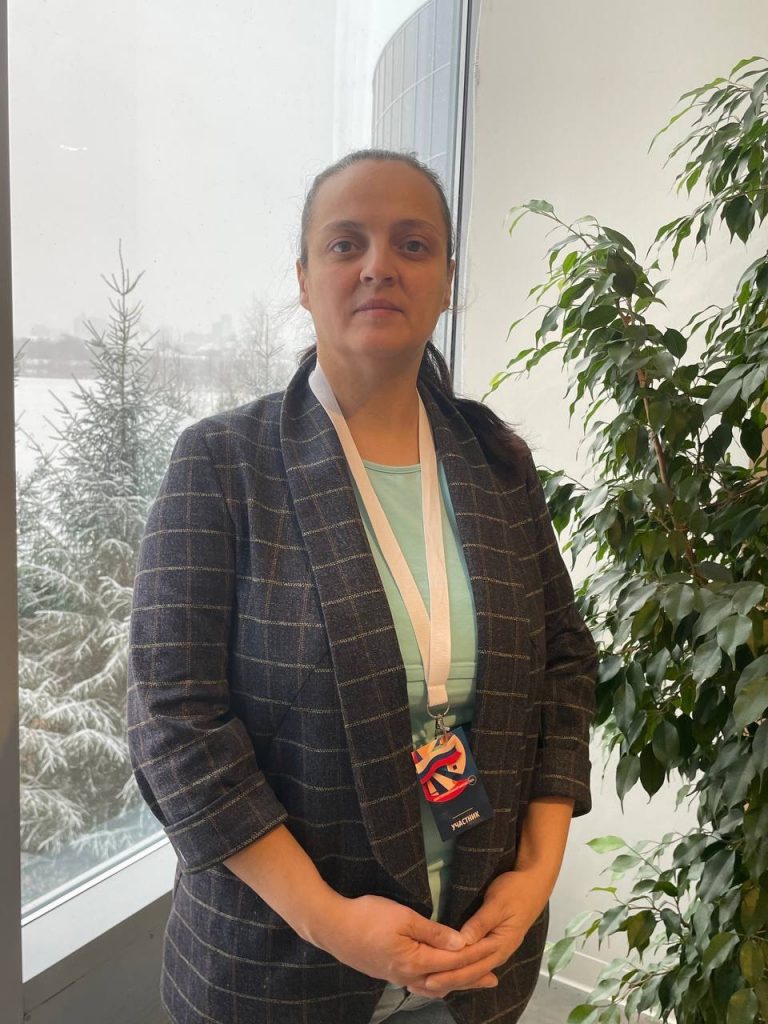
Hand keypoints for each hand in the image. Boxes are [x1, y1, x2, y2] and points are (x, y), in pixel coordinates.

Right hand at [314, 893, 495, 989]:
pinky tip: (438, 980)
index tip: (495, 949)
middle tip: (493, 979)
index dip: (476, 955)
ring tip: (472, 982)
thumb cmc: (368, 916)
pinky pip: (420, 985)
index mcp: (416, 961)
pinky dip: (437, 984)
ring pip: (434, 986)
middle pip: (447, 980)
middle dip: (472, 978)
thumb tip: (461, 943)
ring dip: (456, 984)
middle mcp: (409, 976)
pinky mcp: (389, 974)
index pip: (454, 961)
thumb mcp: (403, 917)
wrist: (333, 927)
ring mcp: (397, 977)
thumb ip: (433, 932)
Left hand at [410, 870, 550, 997]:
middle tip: (423, 984)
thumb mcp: (497, 903)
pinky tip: (451, 974)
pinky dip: (463, 972)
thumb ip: (481, 922)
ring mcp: (498, 951)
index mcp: (500, 944)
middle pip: (471, 972)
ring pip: (474, 971)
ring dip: (454, 979)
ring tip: (432, 984)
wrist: (533, 886)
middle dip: (448, 980)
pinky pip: (477, 964)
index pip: (471, 962)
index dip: (450, 970)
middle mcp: (499, 953)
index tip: (429, 975)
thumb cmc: (514, 891)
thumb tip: (462, 941)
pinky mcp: (494, 946)